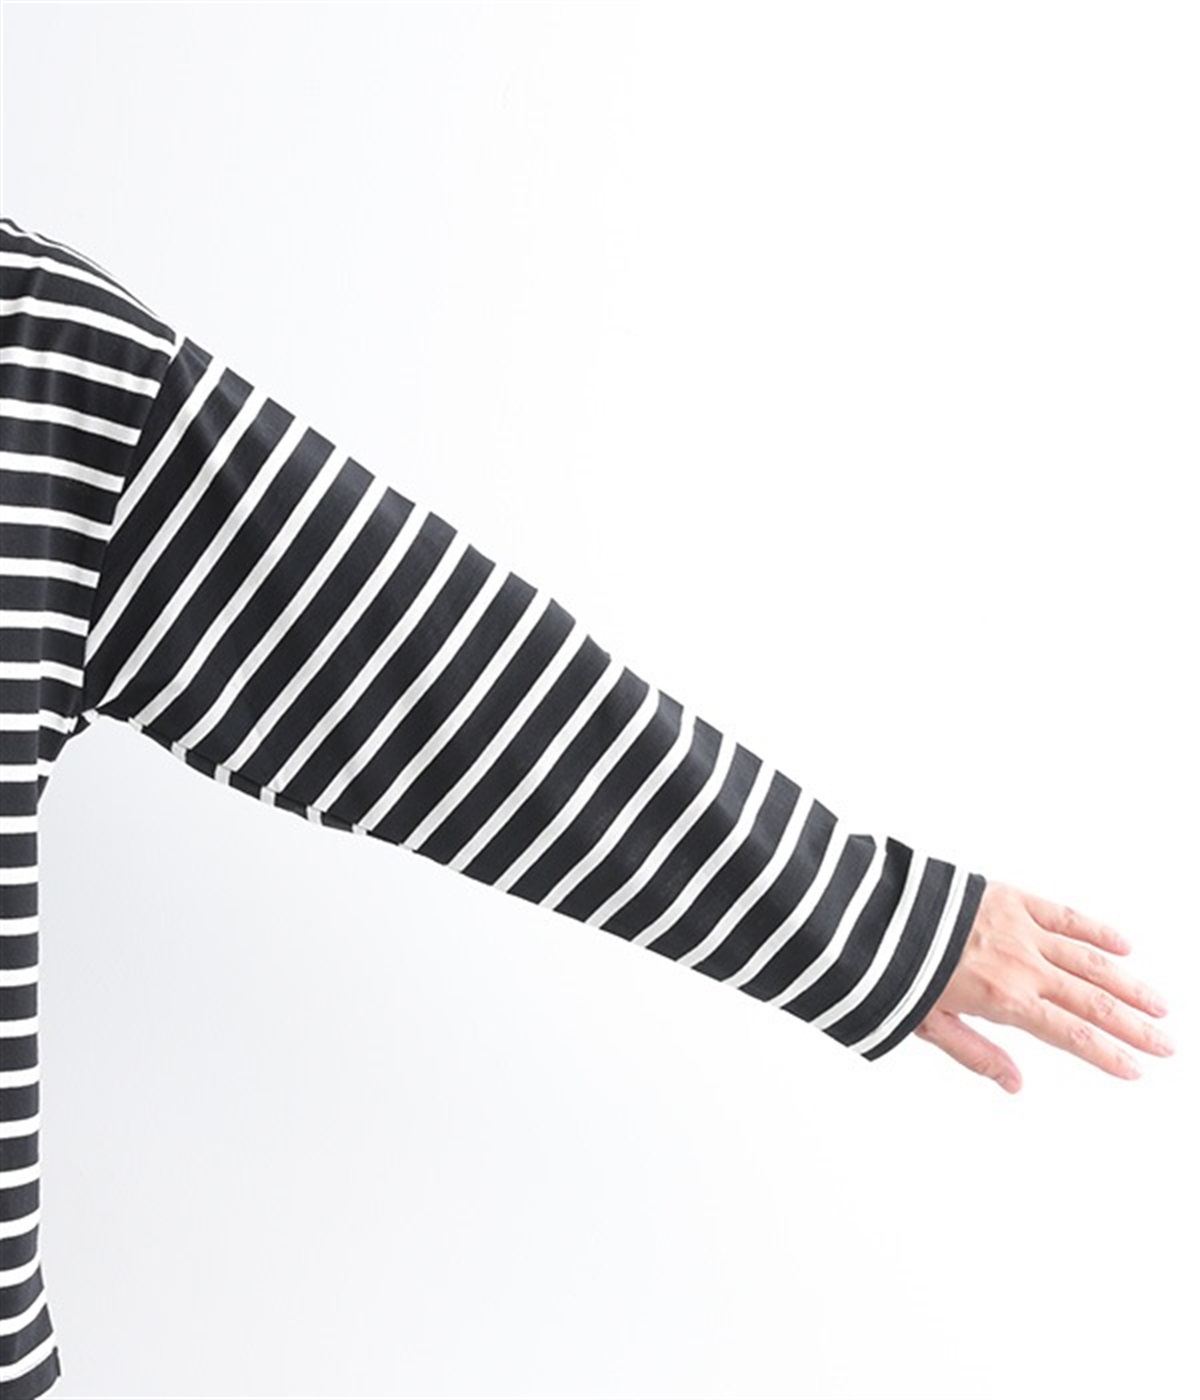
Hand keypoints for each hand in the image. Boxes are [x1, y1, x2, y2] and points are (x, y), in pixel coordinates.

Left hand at [915, 879, 1173, 1092]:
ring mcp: (1019, 928)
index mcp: (1002, 1000)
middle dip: (1133, 1025)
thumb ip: (975, 1053)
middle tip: (1167, 1043)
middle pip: (1091, 1001)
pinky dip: (1096, 929)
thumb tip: (1015, 1084)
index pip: (1071, 1035)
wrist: (869, 912)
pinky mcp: (1009, 897)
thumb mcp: (927, 1023)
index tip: (1137, 1069)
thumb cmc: (891, 969)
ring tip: (1158, 1004)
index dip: (1108, 1054)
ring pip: (1088, 959)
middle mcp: (1021, 965)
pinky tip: (1123, 945)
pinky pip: (1063, 914)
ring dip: (1127, 983)